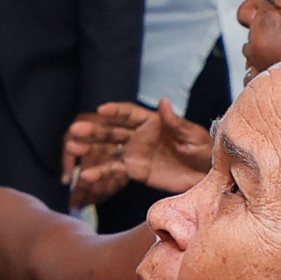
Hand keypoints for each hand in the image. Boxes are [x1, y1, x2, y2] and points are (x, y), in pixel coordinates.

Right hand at [63, 100, 210, 202]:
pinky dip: (100, 172)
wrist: (207, 178)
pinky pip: (114, 169)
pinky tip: (86, 175)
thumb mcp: (194, 137)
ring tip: (73, 148)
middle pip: (113, 130)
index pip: (129, 113)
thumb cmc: (204, 152)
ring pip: (108, 148)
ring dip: (90, 148)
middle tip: (76, 130)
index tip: (101, 110)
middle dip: (95, 130)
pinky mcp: (134, 170)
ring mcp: (134, 152)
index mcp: (152, 121)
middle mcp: (139, 134)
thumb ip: (176, 122)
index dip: (115, 111)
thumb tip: (164, 101)